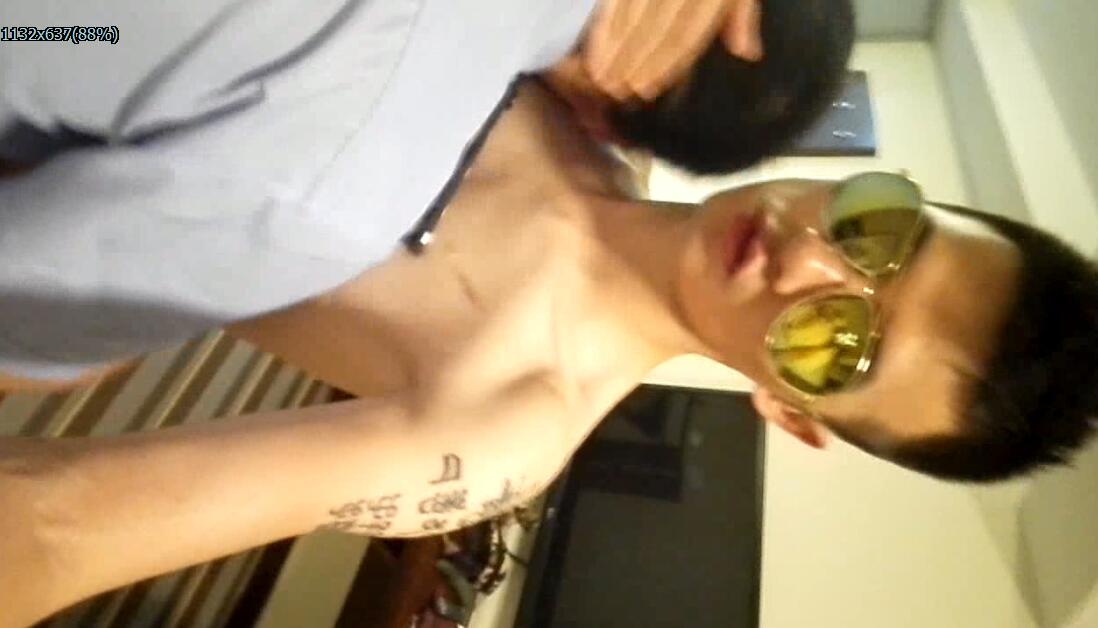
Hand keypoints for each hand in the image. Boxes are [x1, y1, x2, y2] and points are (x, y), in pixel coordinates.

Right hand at [584, 0, 762, 101]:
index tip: (646, 88)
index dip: (667, 63)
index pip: (687, 33)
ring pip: (633, 14)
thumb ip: (742, 15)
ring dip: (615, 48)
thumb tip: (747, 54)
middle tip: (615, 91)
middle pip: (657, 28)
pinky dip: (606, 22)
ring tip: (601, 76)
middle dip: (635, 62)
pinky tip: (598, 42)